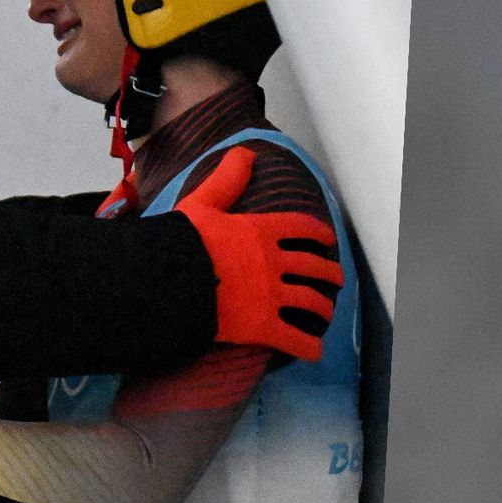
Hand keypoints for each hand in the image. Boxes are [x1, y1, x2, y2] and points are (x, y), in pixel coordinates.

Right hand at [171, 144, 339, 363]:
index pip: (302, 228)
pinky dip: (309, 348)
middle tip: (336, 277)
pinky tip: (314, 351)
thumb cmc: (179, 242)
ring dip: (324, 309)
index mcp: (261, 232)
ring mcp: (272, 297)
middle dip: (330, 273)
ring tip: (326, 314)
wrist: (165, 282)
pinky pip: (296, 341)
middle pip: (315, 268)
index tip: (327, 239)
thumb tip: (245, 151)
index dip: (318, 233)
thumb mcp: (200, 204)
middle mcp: (274, 263)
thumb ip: (226, 180)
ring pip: (312, 303)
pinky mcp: (263, 327)